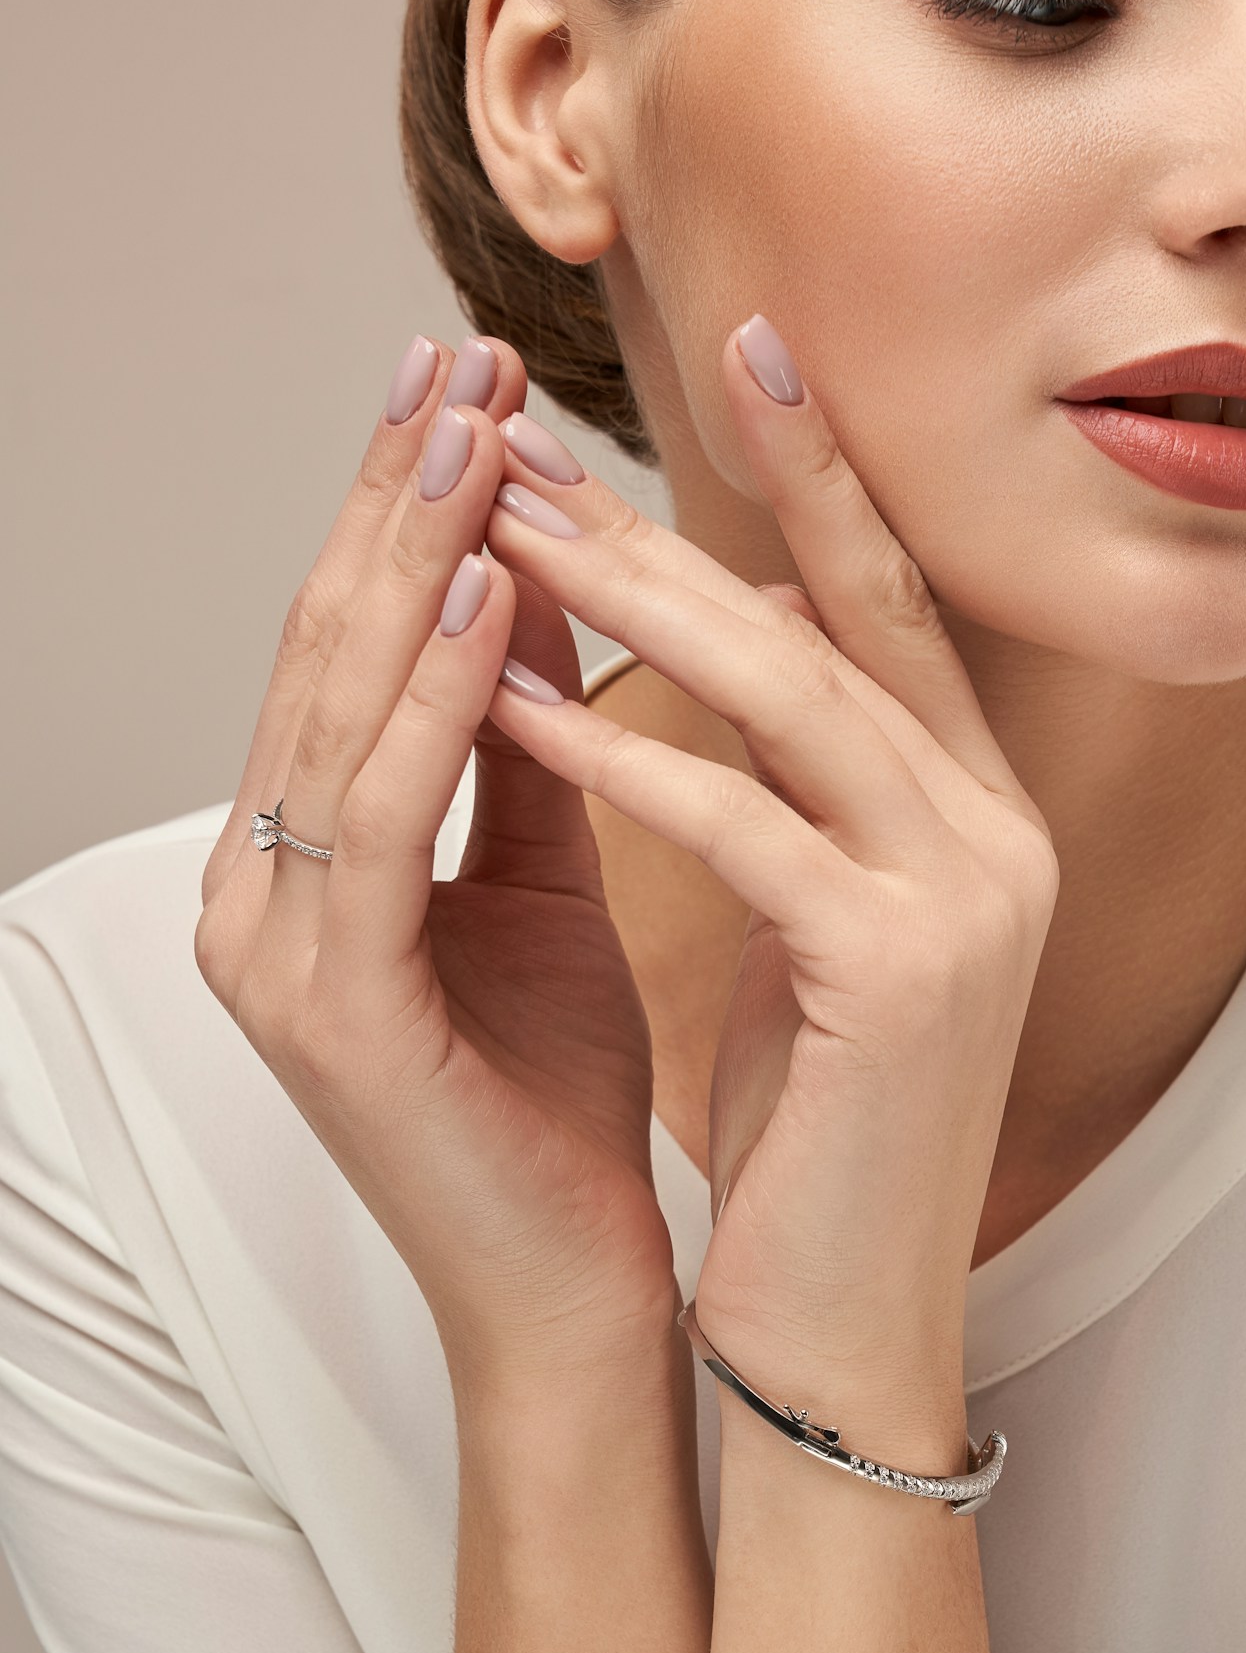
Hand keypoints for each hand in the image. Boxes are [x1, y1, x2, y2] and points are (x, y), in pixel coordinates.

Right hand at [195, 337, 681, 1407]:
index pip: (349, 649)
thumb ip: (527, 743)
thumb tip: (544, 577)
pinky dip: (436, 701)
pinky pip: (381, 822)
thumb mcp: (545, 884)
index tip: (472, 386)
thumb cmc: (558, 1103)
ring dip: (410, 557)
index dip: (403, 511)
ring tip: (475, 428)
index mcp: (304, 866)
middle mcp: (260, 896)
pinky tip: (490, 595)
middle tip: (458, 355)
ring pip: (337, 710)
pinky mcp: (331, 1013)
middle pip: (326, 651)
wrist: (578, 1297)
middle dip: (395, 498)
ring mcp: (277, 955)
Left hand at [482, 318, 1058, 1457]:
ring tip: (501, 525)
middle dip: (676, 515)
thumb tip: (749, 649)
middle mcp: (1002, 834)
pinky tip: (522, 701)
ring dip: (637, 599)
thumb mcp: (816, 931)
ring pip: (795, 696)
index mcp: (986, 814)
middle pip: (836, 620)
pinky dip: (629, 759)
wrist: (850, 1328)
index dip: (821, 470)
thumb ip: (805, 795)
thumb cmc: (818, 1136)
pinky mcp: (905, 976)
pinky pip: (747, 828)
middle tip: (534, 433)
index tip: (745, 347)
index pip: (894, 604)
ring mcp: (971, 900)